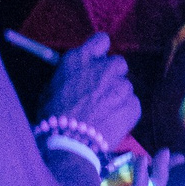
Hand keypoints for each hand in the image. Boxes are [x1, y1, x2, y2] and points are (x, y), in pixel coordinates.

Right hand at [39, 32, 139, 150]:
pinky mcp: (133, 105)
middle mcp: (104, 68)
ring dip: (118, 95)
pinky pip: (133, 103)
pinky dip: (125, 111)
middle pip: (118, 63)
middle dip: (112, 74)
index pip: (102, 40)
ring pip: (126, 85)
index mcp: (81, 59)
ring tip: (104, 112)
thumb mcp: (51, 87)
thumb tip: (76, 74)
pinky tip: (112, 122)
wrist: (69, 144)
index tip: (98, 61)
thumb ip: (70, 74)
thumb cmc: (53, 117)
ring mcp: (121, 86)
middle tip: (101, 91)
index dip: (100, 51)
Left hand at [99, 147, 175, 185]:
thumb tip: (132, 151)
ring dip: (156, 177)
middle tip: (170, 154)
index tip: (174, 161)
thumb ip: (113, 169)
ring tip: (154, 155)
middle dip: (163, 177)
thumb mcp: (92, 181)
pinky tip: (140, 164)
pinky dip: (142, 182)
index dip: (160, 180)